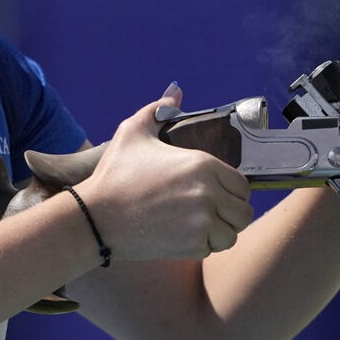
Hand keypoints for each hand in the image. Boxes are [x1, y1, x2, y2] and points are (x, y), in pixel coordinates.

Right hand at [75, 85, 253, 261]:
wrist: (95, 217)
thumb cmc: (115, 175)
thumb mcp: (133, 132)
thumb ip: (158, 110)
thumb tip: (176, 91)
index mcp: (202, 164)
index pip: (242, 184)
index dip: (232, 190)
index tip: (217, 193)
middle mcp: (208, 193)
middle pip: (243, 211)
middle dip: (230, 213)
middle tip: (212, 213)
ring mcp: (201, 222)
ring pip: (232, 233)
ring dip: (221, 232)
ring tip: (202, 226)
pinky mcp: (191, 245)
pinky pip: (212, 248)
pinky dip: (203, 245)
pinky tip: (185, 236)